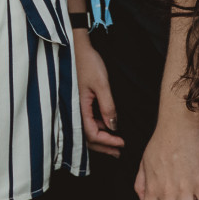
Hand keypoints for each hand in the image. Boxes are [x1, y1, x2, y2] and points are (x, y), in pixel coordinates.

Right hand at [74, 32, 123, 157]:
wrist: (78, 47)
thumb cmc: (88, 63)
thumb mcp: (101, 85)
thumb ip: (107, 106)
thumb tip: (113, 126)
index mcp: (80, 108)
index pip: (92, 134)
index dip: (108, 141)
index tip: (122, 143)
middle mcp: (76, 110)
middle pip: (87, 138)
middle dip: (104, 147)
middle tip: (119, 152)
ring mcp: (78, 106)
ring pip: (87, 131)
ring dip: (101, 139)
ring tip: (116, 143)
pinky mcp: (80, 102)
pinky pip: (87, 121)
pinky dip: (98, 128)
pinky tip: (108, 126)